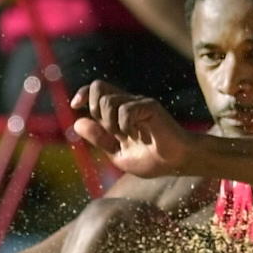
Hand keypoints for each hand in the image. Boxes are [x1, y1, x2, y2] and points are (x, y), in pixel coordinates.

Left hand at [71, 80, 191, 178]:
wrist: (176, 163)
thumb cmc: (152, 160)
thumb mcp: (117, 154)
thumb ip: (99, 139)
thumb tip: (77, 123)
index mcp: (119, 112)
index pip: (96, 90)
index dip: (83, 94)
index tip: (76, 106)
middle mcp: (128, 103)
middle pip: (98, 89)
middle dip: (96, 111)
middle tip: (111, 131)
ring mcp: (139, 103)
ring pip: (108, 101)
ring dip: (111, 123)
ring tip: (127, 135)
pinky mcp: (150, 107)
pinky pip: (125, 110)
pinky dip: (125, 125)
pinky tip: (137, 134)